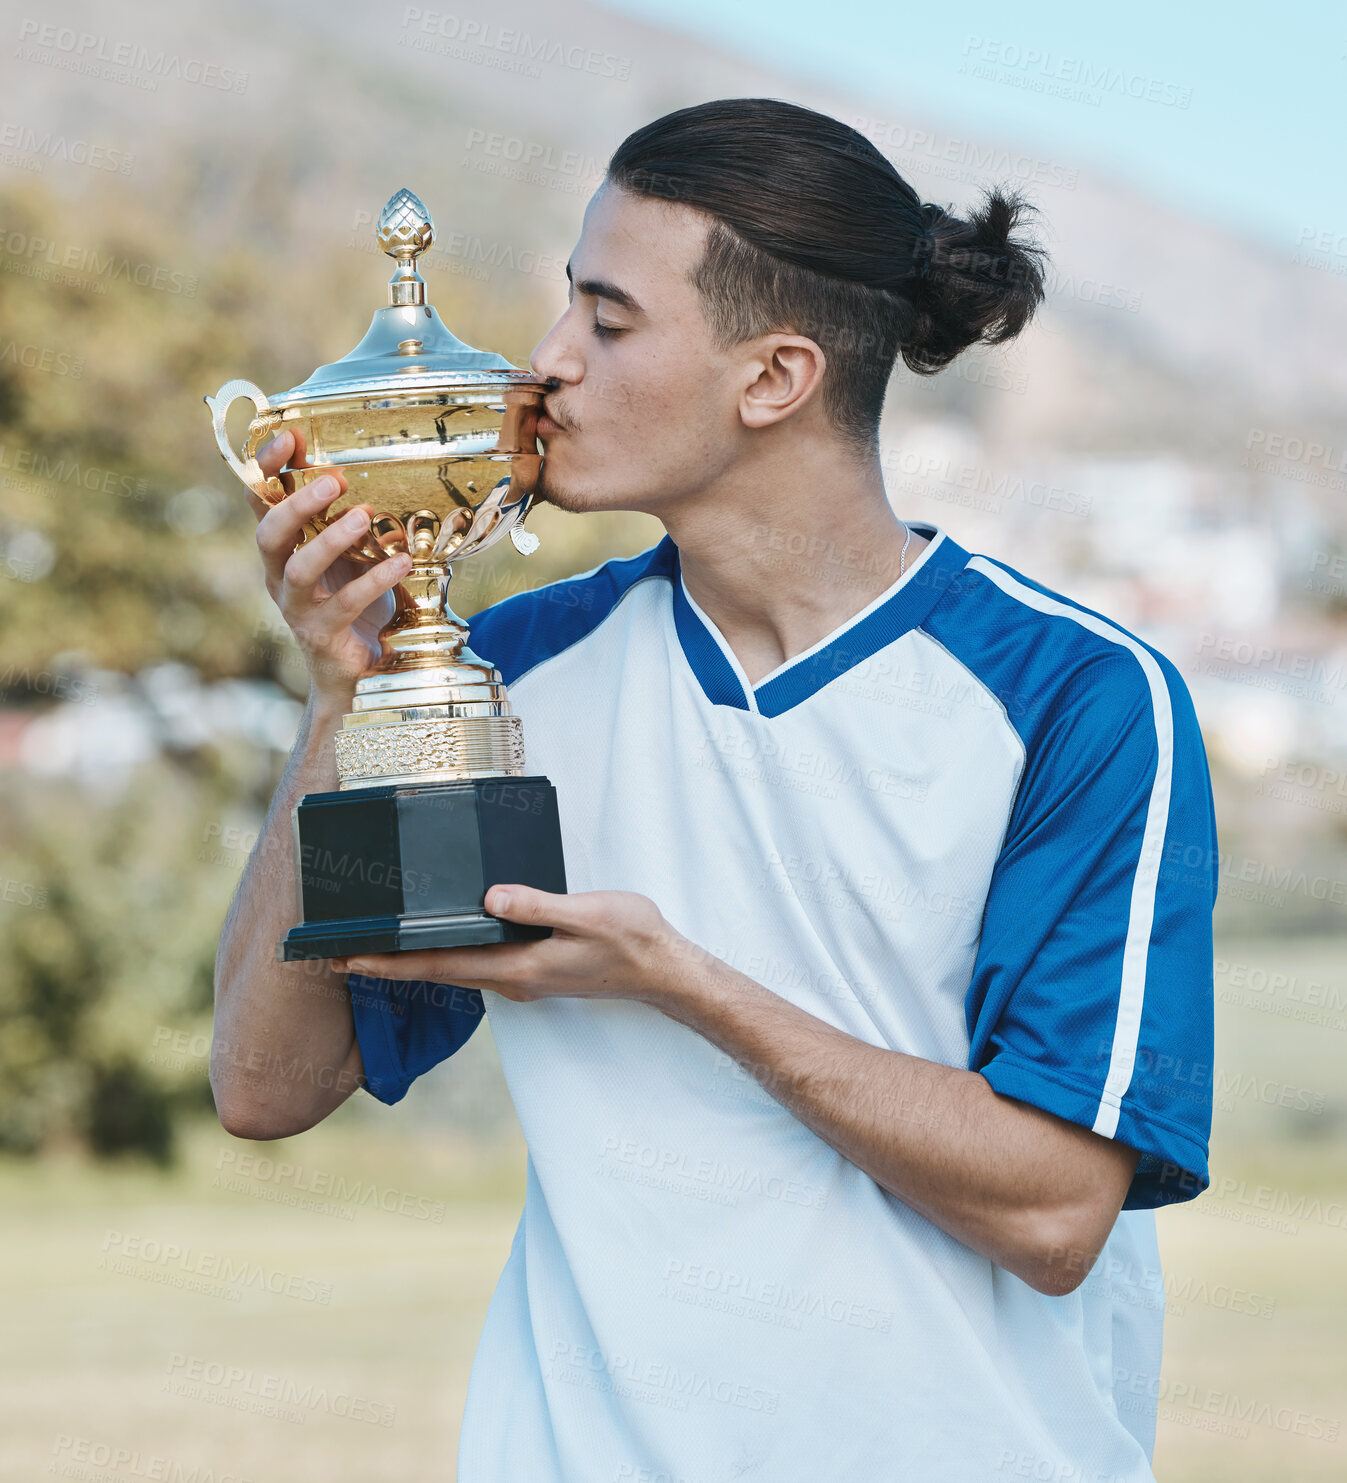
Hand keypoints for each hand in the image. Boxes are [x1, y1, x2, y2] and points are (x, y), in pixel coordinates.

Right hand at [251, 428, 412, 703]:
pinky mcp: (321, 636)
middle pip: (268, 534)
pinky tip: (401, 562)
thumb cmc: (355, 606)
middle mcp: (279, 577)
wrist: (354, 677)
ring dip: (331, 540)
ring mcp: (297, 609)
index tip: (290, 437)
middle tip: (332, 481)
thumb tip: (377, 472)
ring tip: (364, 518)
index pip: (261, 501)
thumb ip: (352, 521)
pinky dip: (373, 580)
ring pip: (299, 569)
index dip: (268, 468)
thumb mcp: (351, 557)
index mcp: (283, 550)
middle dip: (296, 503)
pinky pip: (343, 604)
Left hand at [334, 886, 695, 1007]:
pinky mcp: (534, 969)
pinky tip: (442, 939)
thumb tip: (489, 897)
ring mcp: (523, 977)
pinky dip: (448, 955)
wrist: (665, 972)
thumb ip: (537, 905)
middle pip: (437, 972)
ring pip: (456, 970)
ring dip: (415, 960)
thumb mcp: (588, 913)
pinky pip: (478, 964)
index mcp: (518, 967)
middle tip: (342, 955)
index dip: (390, 963)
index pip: (440, 966)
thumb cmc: (632, 940)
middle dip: (389, 964)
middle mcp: (513, 978)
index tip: (346, 960)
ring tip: (379, 947)